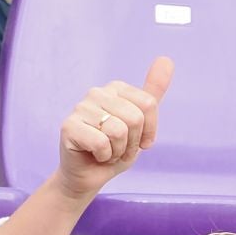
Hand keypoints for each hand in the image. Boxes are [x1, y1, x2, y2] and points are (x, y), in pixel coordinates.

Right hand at [56, 56, 172, 199]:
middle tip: (118, 148)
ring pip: (118, 131)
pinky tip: (94, 155)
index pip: (149, 104)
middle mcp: (96, 92)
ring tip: (107, 152)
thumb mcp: (142, 124)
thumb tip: (167, 59)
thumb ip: (153, 93)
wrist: (90, 175)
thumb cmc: (115, 149)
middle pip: (135, 118)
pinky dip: (104, 157)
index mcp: (116, 88)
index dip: (148, 131)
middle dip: (132, 143)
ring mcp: (80, 107)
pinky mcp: (68, 125)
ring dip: (118, 151)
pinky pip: (102, 143)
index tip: (137, 140)